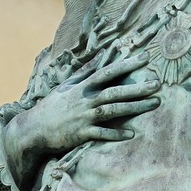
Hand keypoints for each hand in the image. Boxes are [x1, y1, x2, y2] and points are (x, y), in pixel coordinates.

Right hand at [8, 53, 160, 185]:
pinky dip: (116, 133)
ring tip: (155, 103)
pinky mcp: (81, 133)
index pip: (108, 72)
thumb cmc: (52, 107)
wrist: (33, 129)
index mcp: (83, 86)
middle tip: (158, 84)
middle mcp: (86, 99)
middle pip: (115, 91)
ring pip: (113, 110)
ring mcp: (84, 116)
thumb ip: (85, 72)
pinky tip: (132, 133)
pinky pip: (102, 134)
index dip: (127, 64)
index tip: (145, 58)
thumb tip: (101, 56)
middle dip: (137, 87)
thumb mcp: (67, 86)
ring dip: (135, 107)